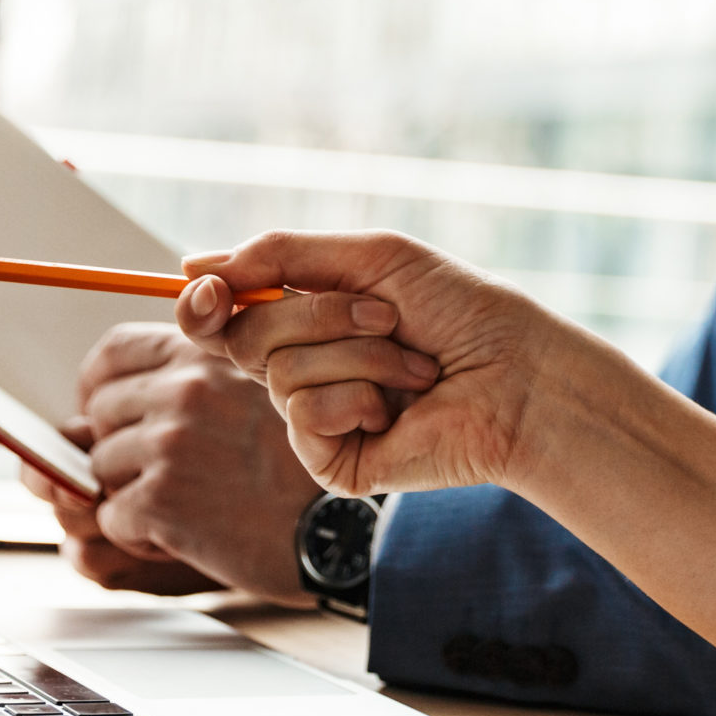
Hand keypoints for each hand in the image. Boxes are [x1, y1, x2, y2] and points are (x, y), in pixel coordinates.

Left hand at [30, 322, 337, 601]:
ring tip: (182, 503)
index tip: (116, 414)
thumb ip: (193, 379)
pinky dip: (137, 533)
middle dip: (117, 446)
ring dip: (129, 492)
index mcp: (206, 355)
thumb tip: (99, 400)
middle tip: (161, 472)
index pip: (112, 353)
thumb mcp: (260, 393)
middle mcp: (185, 390)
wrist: (342, 530)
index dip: (102, 386)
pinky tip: (182, 532)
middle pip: (97, 413)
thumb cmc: (305, 466)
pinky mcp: (162, 498)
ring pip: (98, 467)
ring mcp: (170, 443)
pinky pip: (110, 517)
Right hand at [178, 228, 715, 650]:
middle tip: (386, 317)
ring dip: (357, 354)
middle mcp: (308, 365)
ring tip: (414, 366)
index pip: (228, 308)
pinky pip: (302, 414)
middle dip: (316, 314)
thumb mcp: (375, 259)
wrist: (520, 376)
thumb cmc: (463, 312)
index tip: (206, 285)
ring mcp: (318, 416)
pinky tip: (399, 407)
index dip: (207, 296)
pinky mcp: (331, 461)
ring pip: (279, 370)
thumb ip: (284, 254)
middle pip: (244, 334)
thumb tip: (195, 264)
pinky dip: (355, 396)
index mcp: (313, 316)